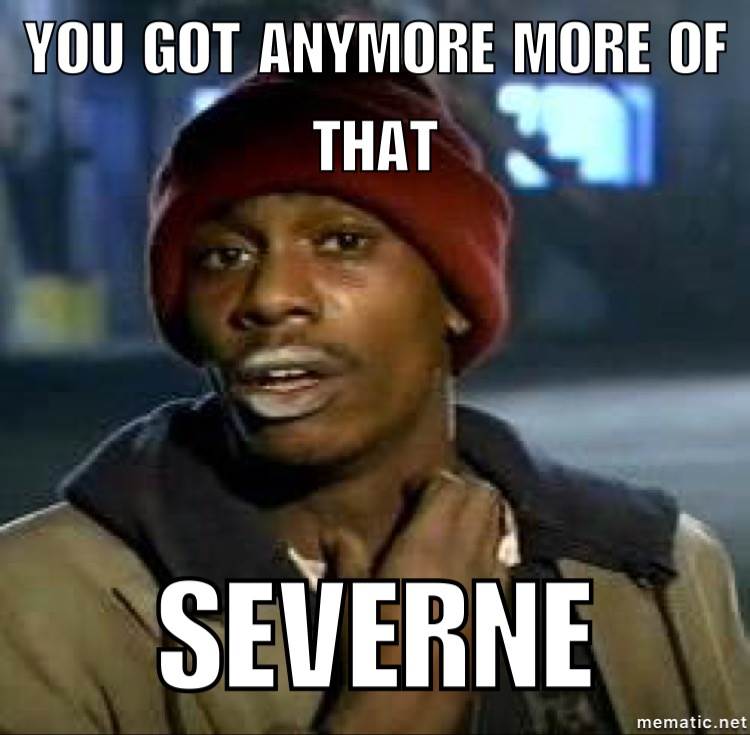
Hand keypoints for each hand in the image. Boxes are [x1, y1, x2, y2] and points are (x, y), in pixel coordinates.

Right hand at [320, 469, 506, 733]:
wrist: (411, 711)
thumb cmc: (372, 652)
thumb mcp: (349, 601)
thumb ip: (346, 559)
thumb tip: (335, 534)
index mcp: (427, 546)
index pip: (450, 485)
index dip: (434, 478)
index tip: (413, 489)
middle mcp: (466, 557)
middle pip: (483, 497)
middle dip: (462, 488)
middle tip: (436, 500)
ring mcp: (489, 584)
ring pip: (499, 525)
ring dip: (480, 515)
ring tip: (455, 525)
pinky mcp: (500, 611)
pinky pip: (505, 561)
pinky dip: (492, 548)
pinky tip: (472, 564)